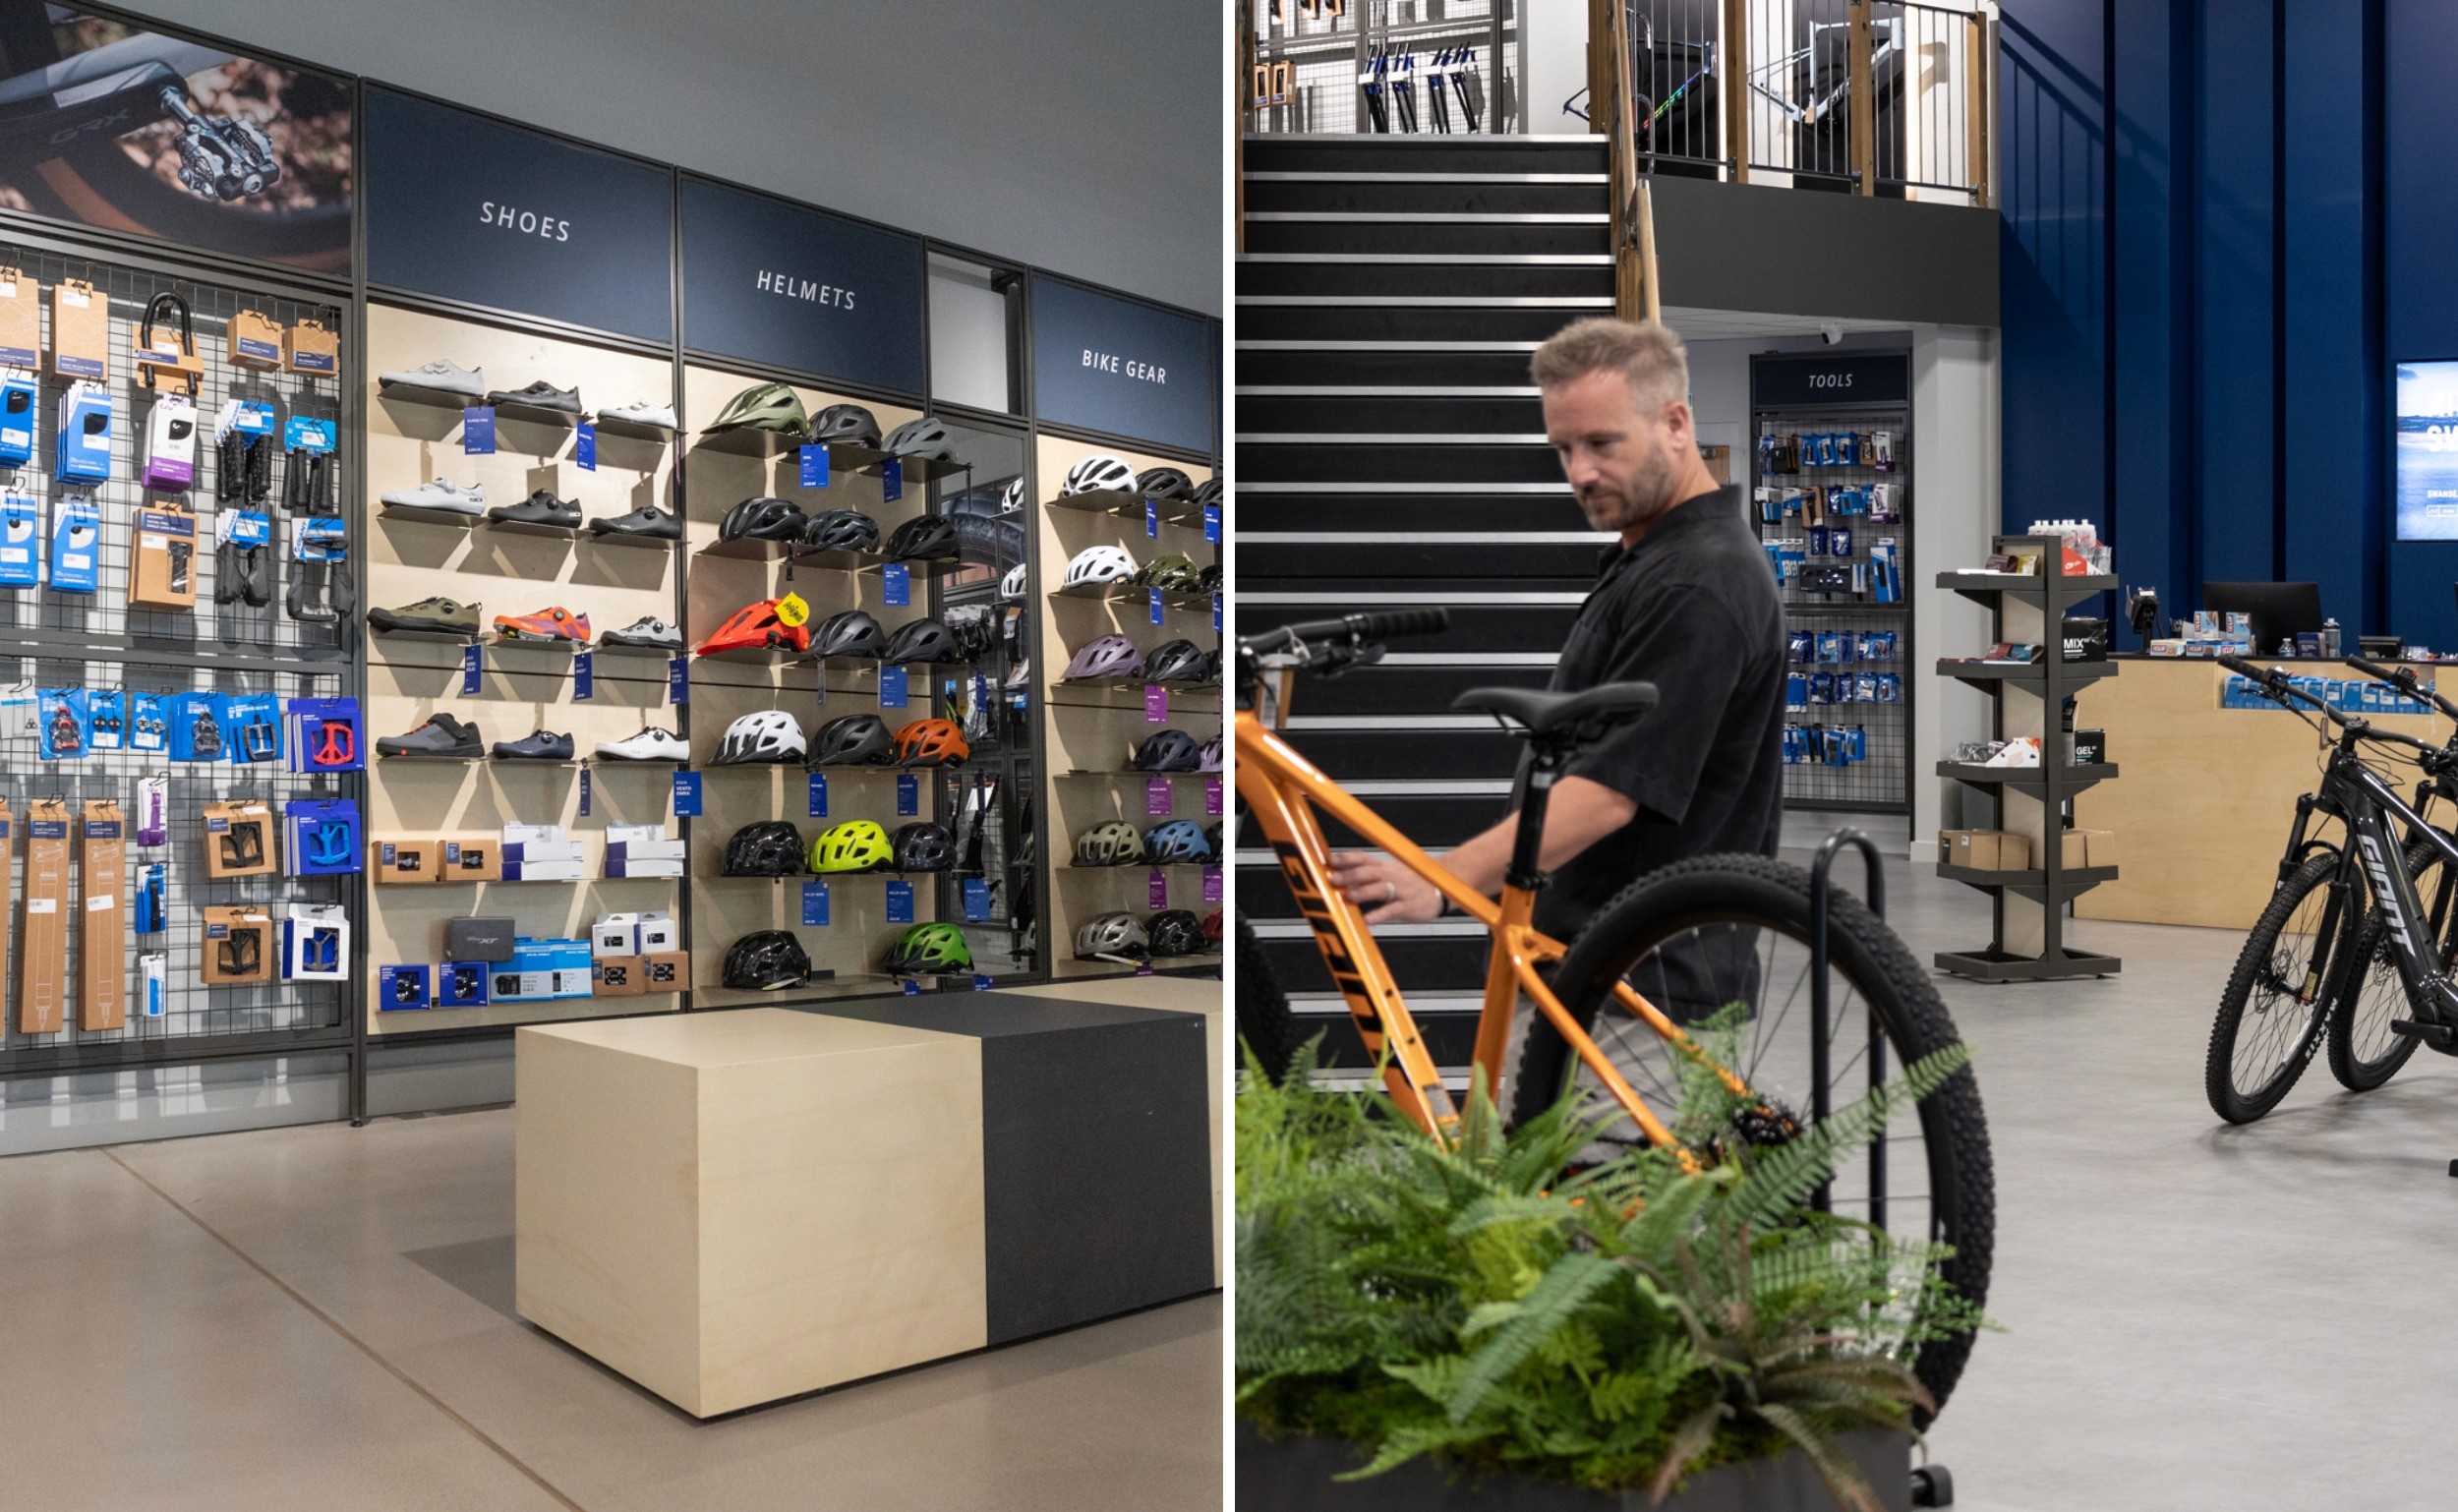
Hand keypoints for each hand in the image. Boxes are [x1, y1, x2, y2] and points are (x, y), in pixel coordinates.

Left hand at [1326, 851, 1444, 924]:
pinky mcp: (1409, 906)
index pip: (1364, 859)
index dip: (1347, 858)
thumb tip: (1344, 880)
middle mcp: (1392, 876)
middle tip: (1333, 879)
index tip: (1330, 860)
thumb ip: (1369, 877)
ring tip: (1349, 895)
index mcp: (1386, 867)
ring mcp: (1401, 890)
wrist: (1443, 887)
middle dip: (1350, 875)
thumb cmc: (1413, 883)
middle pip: (1369, 872)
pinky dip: (1380, 914)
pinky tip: (1369, 920)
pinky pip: (1393, 909)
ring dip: (1364, 891)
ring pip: (1381, 888)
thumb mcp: (1392, 874)